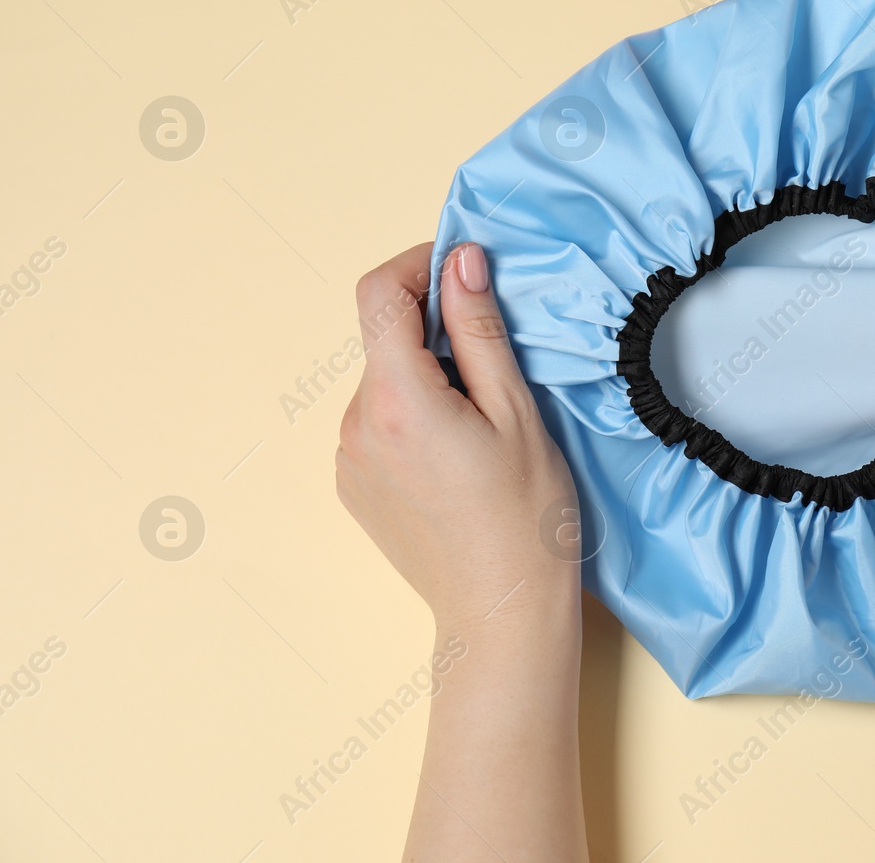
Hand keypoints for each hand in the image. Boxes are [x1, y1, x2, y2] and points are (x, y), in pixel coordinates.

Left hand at [336, 241, 589, 861]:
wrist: (500, 614)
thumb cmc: (526, 520)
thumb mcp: (516, 412)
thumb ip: (480, 331)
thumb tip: (460, 260)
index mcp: (396, 400)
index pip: (378, 293)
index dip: (419, 264)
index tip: (464, 270)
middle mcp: (355, 425)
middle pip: (384, 338)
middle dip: (435, 328)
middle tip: (498, 358)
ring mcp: (348, 459)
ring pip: (384, 380)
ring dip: (427, 374)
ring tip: (486, 417)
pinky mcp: (353, 485)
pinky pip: (379, 421)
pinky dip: (416, 413)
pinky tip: (461, 452)